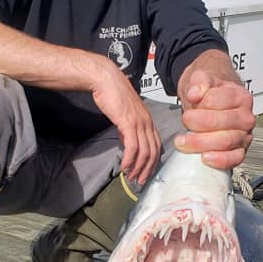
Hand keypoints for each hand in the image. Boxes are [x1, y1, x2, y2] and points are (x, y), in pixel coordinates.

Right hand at [92, 63, 161, 184]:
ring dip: (138, 167)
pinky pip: (132, 146)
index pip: (156, 145)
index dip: (152, 162)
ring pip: (144, 151)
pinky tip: (124, 167)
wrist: (106, 80)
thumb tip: (127, 143)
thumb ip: (127, 129)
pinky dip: (129, 160)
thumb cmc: (113, 94)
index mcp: (147, 120)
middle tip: (140, 181)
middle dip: (147, 169)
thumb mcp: (124, 114)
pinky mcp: (128, 123)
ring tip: (131, 177)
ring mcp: (139, 122)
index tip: (146, 173)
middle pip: (153, 151)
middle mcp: (147, 122)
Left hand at [175, 52, 254, 169]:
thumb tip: (195, 93)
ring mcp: (244, 135)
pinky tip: (205, 157)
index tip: (191, 101)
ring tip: (184, 141)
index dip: (202, 103)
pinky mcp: (239, 150)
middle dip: (198, 124)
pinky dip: (220, 160)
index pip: (220, 101)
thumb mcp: (202, 78)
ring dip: (202, 143)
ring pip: (227, 142)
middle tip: (185, 121)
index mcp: (240, 97)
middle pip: (224, 123)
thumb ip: (199, 81)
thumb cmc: (210, 92)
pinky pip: (235, 158)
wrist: (213, 99)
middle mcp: (245, 116)